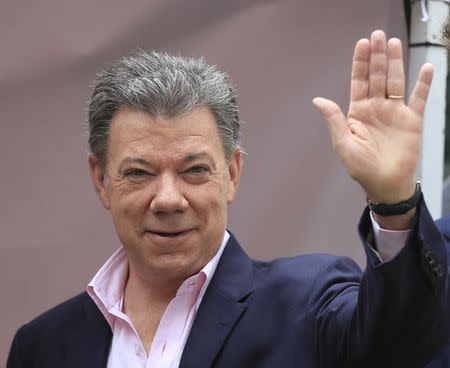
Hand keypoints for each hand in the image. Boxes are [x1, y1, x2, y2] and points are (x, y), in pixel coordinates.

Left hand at [313, 30, 432, 204]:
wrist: (385, 184)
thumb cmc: (361, 167)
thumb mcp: (343, 144)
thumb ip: (334, 120)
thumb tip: (318, 100)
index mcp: (358, 112)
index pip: (359, 82)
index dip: (360, 63)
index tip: (361, 44)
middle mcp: (376, 108)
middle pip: (377, 77)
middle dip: (376, 56)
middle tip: (377, 35)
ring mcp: (395, 112)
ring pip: (395, 82)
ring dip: (395, 63)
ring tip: (393, 43)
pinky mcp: (412, 120)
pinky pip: (420, 98)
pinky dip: (424, 84)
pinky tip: (427, 67)